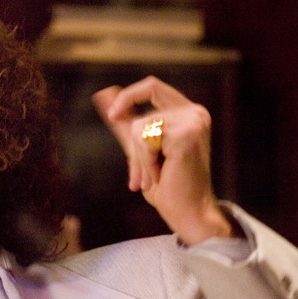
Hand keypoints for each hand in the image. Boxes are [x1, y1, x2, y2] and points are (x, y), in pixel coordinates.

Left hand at [92, 76, 235, 244]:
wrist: (186, 212)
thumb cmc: (167, 185)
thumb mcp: (140, 150)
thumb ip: (125, 122)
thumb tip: (103, 94)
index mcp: (187, 113)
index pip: (152, 86)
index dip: (127, 97)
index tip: (112, 116)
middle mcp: (195, 112)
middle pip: (142, 106)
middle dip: (133, 140)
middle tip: (138, 172)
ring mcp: (194, 121)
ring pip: (140, 126)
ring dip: (139, 156)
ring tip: (153, 176)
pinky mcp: (187, 133)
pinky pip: (145, 137)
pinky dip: (145, 160)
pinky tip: (160, 174)